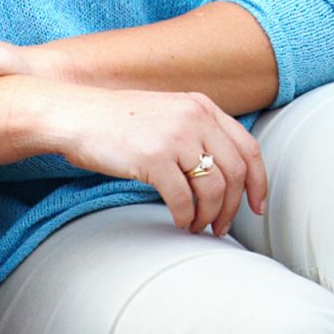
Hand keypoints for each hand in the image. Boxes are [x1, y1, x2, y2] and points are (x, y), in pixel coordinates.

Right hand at [32, 83, 266, 235]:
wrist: (74, 115)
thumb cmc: (117, 122)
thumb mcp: (167, 114)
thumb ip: (196, 133)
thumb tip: (221, 174)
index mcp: (203, 106)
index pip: (248, 148)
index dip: (259, 182)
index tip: (257, 206)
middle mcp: (195, 118)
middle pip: (235, 173)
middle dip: (233, 208)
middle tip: (221, 227)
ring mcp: (175, 137)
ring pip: (213, 190)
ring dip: (208, 216)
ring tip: (197, 227)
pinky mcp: (154, 158)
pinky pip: (183, 199)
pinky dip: (185, 217)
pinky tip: (179, 221)